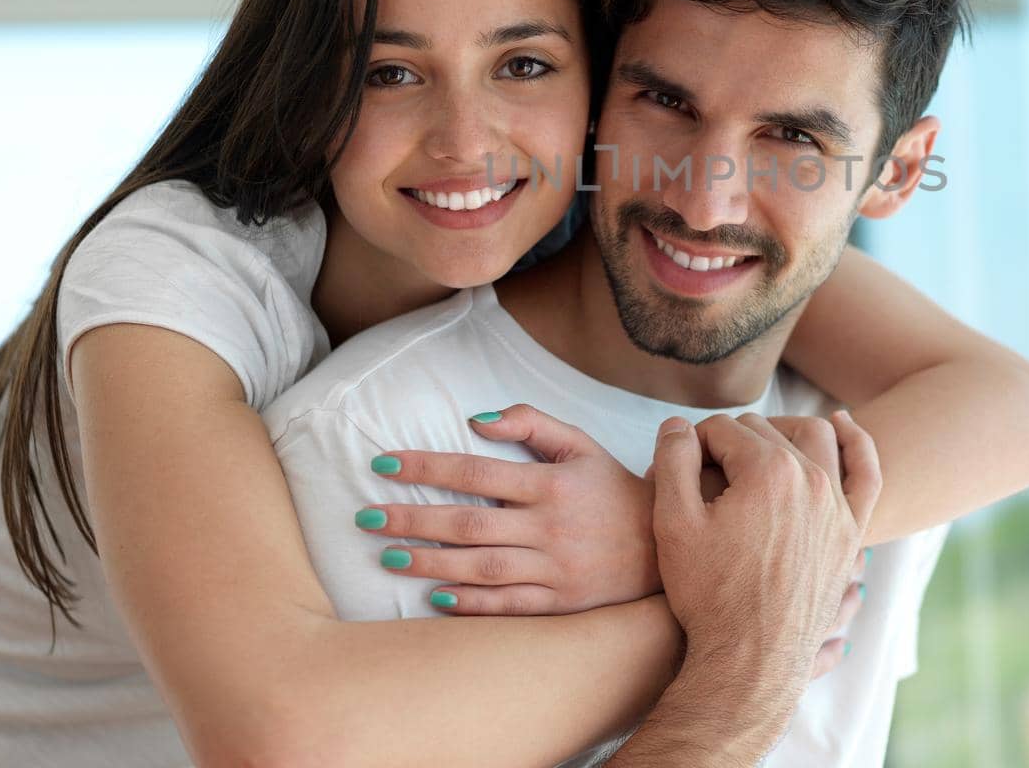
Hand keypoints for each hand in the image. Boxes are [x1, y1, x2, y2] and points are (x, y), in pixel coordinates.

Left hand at [358, 403, 658, 614]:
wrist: (663, 544)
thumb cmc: (610, 488)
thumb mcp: (580, 444)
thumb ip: (531, 423)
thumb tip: (476, 421)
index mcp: (551, 483)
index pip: (476, 472)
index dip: (426, 468)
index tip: (383, 466)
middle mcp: (551, 527)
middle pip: (469, 524)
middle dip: (412, 520)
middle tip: (365, 518)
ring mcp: (555, 568)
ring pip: (481, 568)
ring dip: (431, 563)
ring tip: (388, 558)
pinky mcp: (560, 604)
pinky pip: (508, 606)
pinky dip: (471, 604)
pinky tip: (434, 598)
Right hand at [651, 410, 879, 696]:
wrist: (750, 660)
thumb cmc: (709, 595)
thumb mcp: (673, 523)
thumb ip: (674, 460)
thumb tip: (678, 425)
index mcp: (768, 471)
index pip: (723, 430)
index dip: (693, 444)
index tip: (680, 468)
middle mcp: (811, 479)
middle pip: (764, 432)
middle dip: (730, 443)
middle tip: (703, 472)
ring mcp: (838, 505)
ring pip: (814, 438)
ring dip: (783, 431)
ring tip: (756, 446)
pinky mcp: (851, 532)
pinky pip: (866, 474)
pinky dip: (857, 444)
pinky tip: (842, 426)